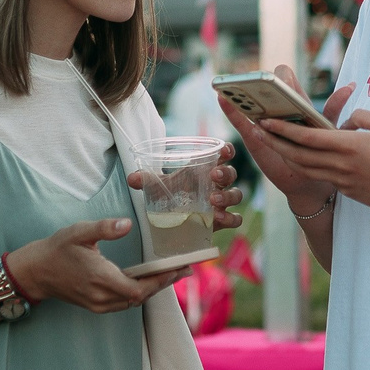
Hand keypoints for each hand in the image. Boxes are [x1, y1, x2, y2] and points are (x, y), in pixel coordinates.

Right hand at [6, 219, 184, 312]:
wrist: (35, 272)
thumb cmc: (57, 249)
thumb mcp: (79, 232)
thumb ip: (104, 228)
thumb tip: (127, 224)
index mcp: (100, 278)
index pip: (139, 288)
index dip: (161, 281)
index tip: (178, 270)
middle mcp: (101, 296)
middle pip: (141, 297)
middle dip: (163, 284)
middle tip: (184, 270)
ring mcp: (98, 304)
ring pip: (133, 302)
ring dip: (153, 290)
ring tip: (171, 274)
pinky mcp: (96, 306)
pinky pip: (124, 303)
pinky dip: (139, 294)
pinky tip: (148, 282)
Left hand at [128, 143, 248, 232]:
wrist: (177, 216)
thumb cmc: (175, 192)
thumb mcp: (161, 185)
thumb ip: (148, 181)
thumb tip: (132, 178)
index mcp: (207, 167)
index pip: (224, 154)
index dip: (227, 150)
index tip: (223, 150)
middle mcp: (218, 183)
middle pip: (231, 174)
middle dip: (225, 173)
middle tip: (213, 175)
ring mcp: (223, 201)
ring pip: (236, 195)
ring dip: (227, 196)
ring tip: (213, 200)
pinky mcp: (223, 219)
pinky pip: (236, 218)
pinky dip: (230, 218)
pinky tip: (219, 218)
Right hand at [217, 66, 346, 216]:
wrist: (312, 182)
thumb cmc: (322, 151)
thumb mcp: (329, 129)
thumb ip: (334, 108)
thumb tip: (350, 87)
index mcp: (296, 102)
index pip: (285, 77)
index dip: (281, 77)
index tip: (281, 82)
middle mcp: (277, 109)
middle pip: (264, 86)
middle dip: (260, 82)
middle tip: (258, 86)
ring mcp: (264, 122)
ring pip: (251, 102)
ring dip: (242, 93)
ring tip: (233, 88)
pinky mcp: (255, 138)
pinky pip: (241, 122)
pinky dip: (231, 110)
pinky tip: (223, 100)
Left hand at [256, 95, 369, 222]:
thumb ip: (360, 117)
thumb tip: (344, 123)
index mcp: (348, 146)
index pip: (307, 137)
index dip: (283, 129)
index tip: (266, 120)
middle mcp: (340, 165)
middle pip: (298, 155)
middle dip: (274, 143)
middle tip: (257, 130)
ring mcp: (342, 181)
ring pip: (306, 168)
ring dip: (287, 156)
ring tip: (274, 143)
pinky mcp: (348, 191)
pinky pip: (322, 176)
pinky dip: (308, 166)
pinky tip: (304, 157)